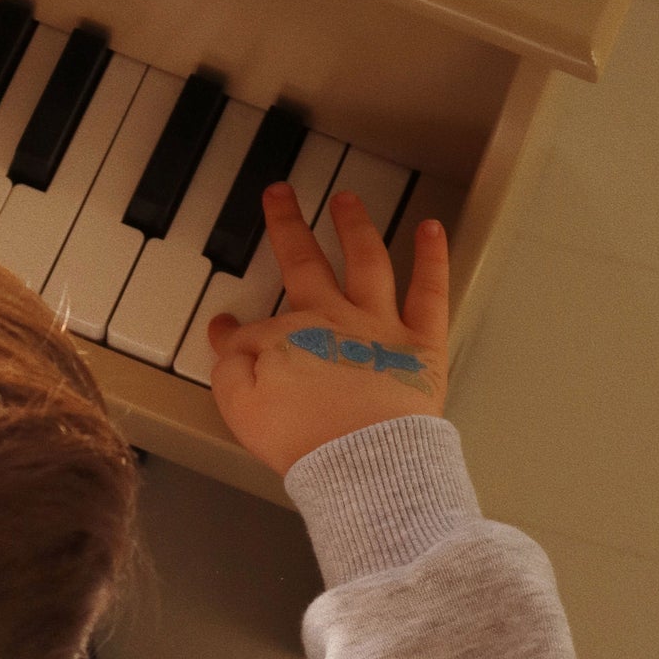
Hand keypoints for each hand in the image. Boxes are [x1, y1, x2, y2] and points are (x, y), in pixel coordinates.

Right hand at [206, 184, 448, 477]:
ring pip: (367, 261)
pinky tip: (432, 230)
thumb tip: (226, 336)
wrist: (363, 462)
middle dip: (288, 226)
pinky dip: (432, 257)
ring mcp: (381, 328)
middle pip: (305, 262)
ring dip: (355, 226)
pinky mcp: (422, 345)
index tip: (226, 329)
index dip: (234, 332)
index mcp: (290, 337)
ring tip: (348, 201)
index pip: (255, 327)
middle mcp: (335, 320)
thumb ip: (231, 365)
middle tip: (280, 196)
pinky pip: (430, 291)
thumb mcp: (243, 405)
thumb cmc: (306, 440)